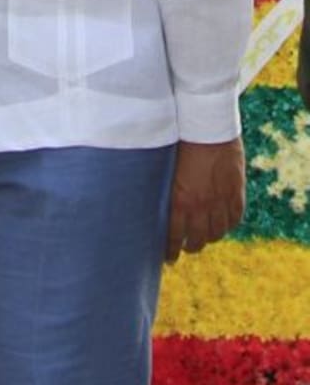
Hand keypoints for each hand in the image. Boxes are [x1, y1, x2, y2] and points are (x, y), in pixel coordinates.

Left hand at [166, 137, 244, 262]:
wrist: (204, 126)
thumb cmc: (175, 144)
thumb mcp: (163, 171)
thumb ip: (162, 192)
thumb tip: (148, 206)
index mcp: (177, 202)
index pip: (172, 237)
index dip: (170, 251)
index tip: (167, 259)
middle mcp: (199, 206)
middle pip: (197, 240)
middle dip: (190, 247)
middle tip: (185, 248)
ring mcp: (220, 200)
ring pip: (216, 232)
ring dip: (209, 237)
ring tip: (203, 237)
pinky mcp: (235, 191)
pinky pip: (234, 219)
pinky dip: (228, 225)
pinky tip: (222, 225)